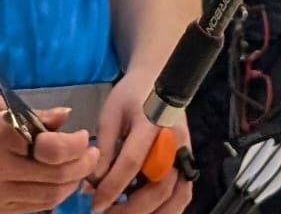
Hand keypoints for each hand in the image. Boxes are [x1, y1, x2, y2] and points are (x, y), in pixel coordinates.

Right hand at [0, 97, 95, 213]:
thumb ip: (29, 112)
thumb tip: (65, 115)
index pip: (50, 144)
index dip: (75, 143)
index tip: (83, 135)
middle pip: (55, 175)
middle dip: (82, 165)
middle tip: (92, 154)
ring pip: (48, 197)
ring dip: (70, 184)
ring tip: (79, 171)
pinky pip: (32, 210)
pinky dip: (51, 199)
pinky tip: (57, 186)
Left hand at [89, 75, 190, 213]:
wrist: (159, 80)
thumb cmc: (131, 95)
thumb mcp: (110, 115)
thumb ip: (104, 148)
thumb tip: (92, 183)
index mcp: (151, 123)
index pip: (132, 162)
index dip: (112, 187)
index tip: (95, 203)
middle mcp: (173, 142)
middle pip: (157, 187)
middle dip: (130, 209)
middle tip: (105, 213)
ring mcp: (185, 154)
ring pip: (175, 197)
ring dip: (150, 213)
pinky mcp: (188, 162)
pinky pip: (182, 195)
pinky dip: (166, 210)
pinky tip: (145, 212)